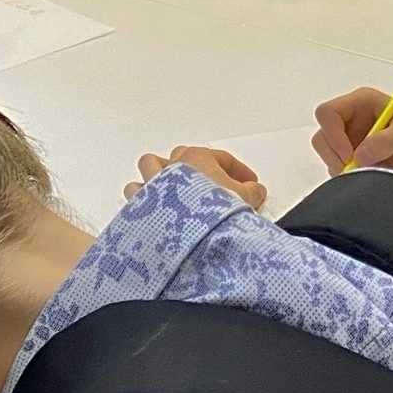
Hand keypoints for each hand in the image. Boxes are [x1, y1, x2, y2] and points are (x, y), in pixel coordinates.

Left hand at [129, 145, 265, 210]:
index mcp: (198, 158)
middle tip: (210, 187)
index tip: (250, 183)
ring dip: (160, 178)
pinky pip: (136, 196)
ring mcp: (152, 184)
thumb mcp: (245, 199)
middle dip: (195, 169)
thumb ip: (252, 191)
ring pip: (149, 168)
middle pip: (180, 157)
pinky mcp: (138, 205)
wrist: (191, 235)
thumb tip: (256, 190)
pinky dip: (144, 202)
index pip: (222, 158)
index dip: (239, 170)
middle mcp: (171, 166)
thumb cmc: (215, 210)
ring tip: (173, 195)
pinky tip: (155, 213)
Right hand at [311, 86, 392, 177]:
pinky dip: (344, 175)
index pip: (328, 113)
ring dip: (339, 166)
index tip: (349, 155)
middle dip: (335, 155)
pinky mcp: (350, 156)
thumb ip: (385, 141)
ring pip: (326, 153)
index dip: (333, 134)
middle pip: (322, 135)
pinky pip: (334, 166)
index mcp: (360, 102)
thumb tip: (359, 156)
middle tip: (354, 169)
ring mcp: (348, 138)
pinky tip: (364, 175)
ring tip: (364, 172)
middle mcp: (350, 119)